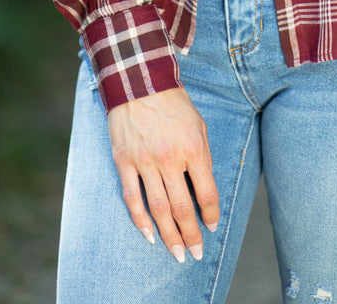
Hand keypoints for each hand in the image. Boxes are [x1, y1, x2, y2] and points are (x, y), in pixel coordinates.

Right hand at [107, 87, 219, 262]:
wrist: (139, 82)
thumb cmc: (174, 104)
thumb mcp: (199, 125)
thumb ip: (203, 158)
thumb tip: (205, 190)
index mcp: (193, 148)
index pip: (206, 192)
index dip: (210, 214)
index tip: (211, 227)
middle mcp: (169, 158)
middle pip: (182, 208)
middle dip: (191, 235)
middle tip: (195, 253)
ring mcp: (144, 162)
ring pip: (158, 209)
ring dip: (168, 235)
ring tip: (176, 253)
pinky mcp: (124, 162)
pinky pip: (132, 198)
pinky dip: (140, 220)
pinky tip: (150, 235)